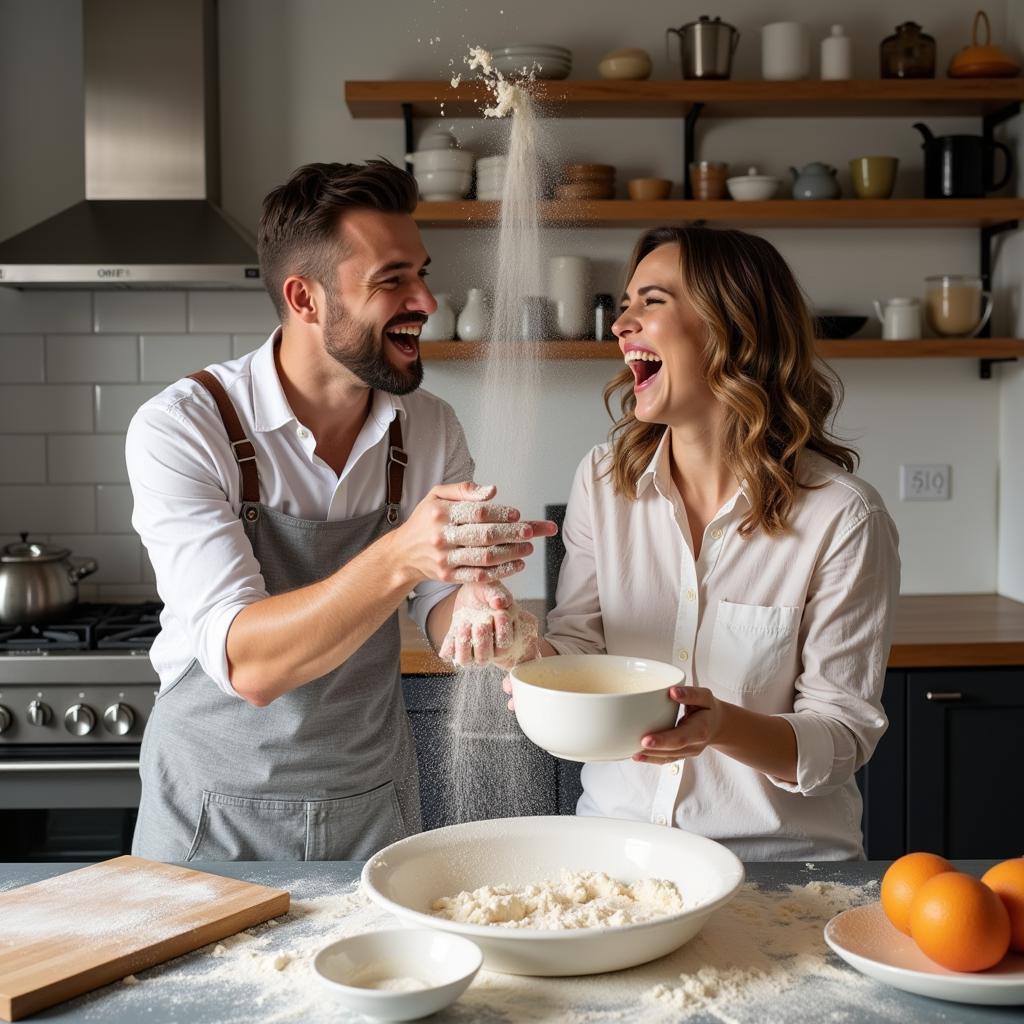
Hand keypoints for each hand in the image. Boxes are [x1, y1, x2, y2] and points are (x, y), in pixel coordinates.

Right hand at [391, 481, 556, 585]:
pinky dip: (501, 571)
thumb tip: (492, 491)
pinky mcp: (448, 576)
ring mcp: (445, 559)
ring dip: (511, 553)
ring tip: (528, 547)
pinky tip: (516, 564)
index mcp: (440, 513)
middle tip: (531, 532)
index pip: (476, 513)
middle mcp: (442, 536)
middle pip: (484, 536)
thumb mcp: (437, 495)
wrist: (402, 553)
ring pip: (484, 557)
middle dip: (512, 534)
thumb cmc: (425, 519)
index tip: (517, 515)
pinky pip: (479, 576)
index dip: (500, 513)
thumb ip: (464, 490)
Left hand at [439, 583, 539, 668]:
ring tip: (464, 624)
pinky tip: (454, 629)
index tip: (498, 615)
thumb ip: (499, 594)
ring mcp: (469, 649)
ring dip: (463, 644)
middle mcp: (486, 648)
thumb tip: (499, 603)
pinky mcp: (454, 645)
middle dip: (481, 640)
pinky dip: (448, 644)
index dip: (502, 633)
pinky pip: (448, 654)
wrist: (472, 593)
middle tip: (480, 623)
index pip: (503, 646)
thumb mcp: (494, 588)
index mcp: (502, 637)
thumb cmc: (487, 594)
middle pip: (483, 658)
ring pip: (464, 660)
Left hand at [632, 686, 724, 765]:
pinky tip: (638, 756)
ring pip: (668, 758)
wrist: (717, 724)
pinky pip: (666, 759)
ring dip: (649, 756)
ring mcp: (688, 752)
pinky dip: (652, 759)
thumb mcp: (704, 697)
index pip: (680, 738)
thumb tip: (672, 691)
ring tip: (632, 752)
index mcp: (700, 730)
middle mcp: (695, 745)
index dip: (663, 740)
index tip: (646, 740)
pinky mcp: (681, 754)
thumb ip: (690, 694)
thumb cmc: (708, 708)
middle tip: (635, 746)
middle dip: (652, 750)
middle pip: (672, 750)